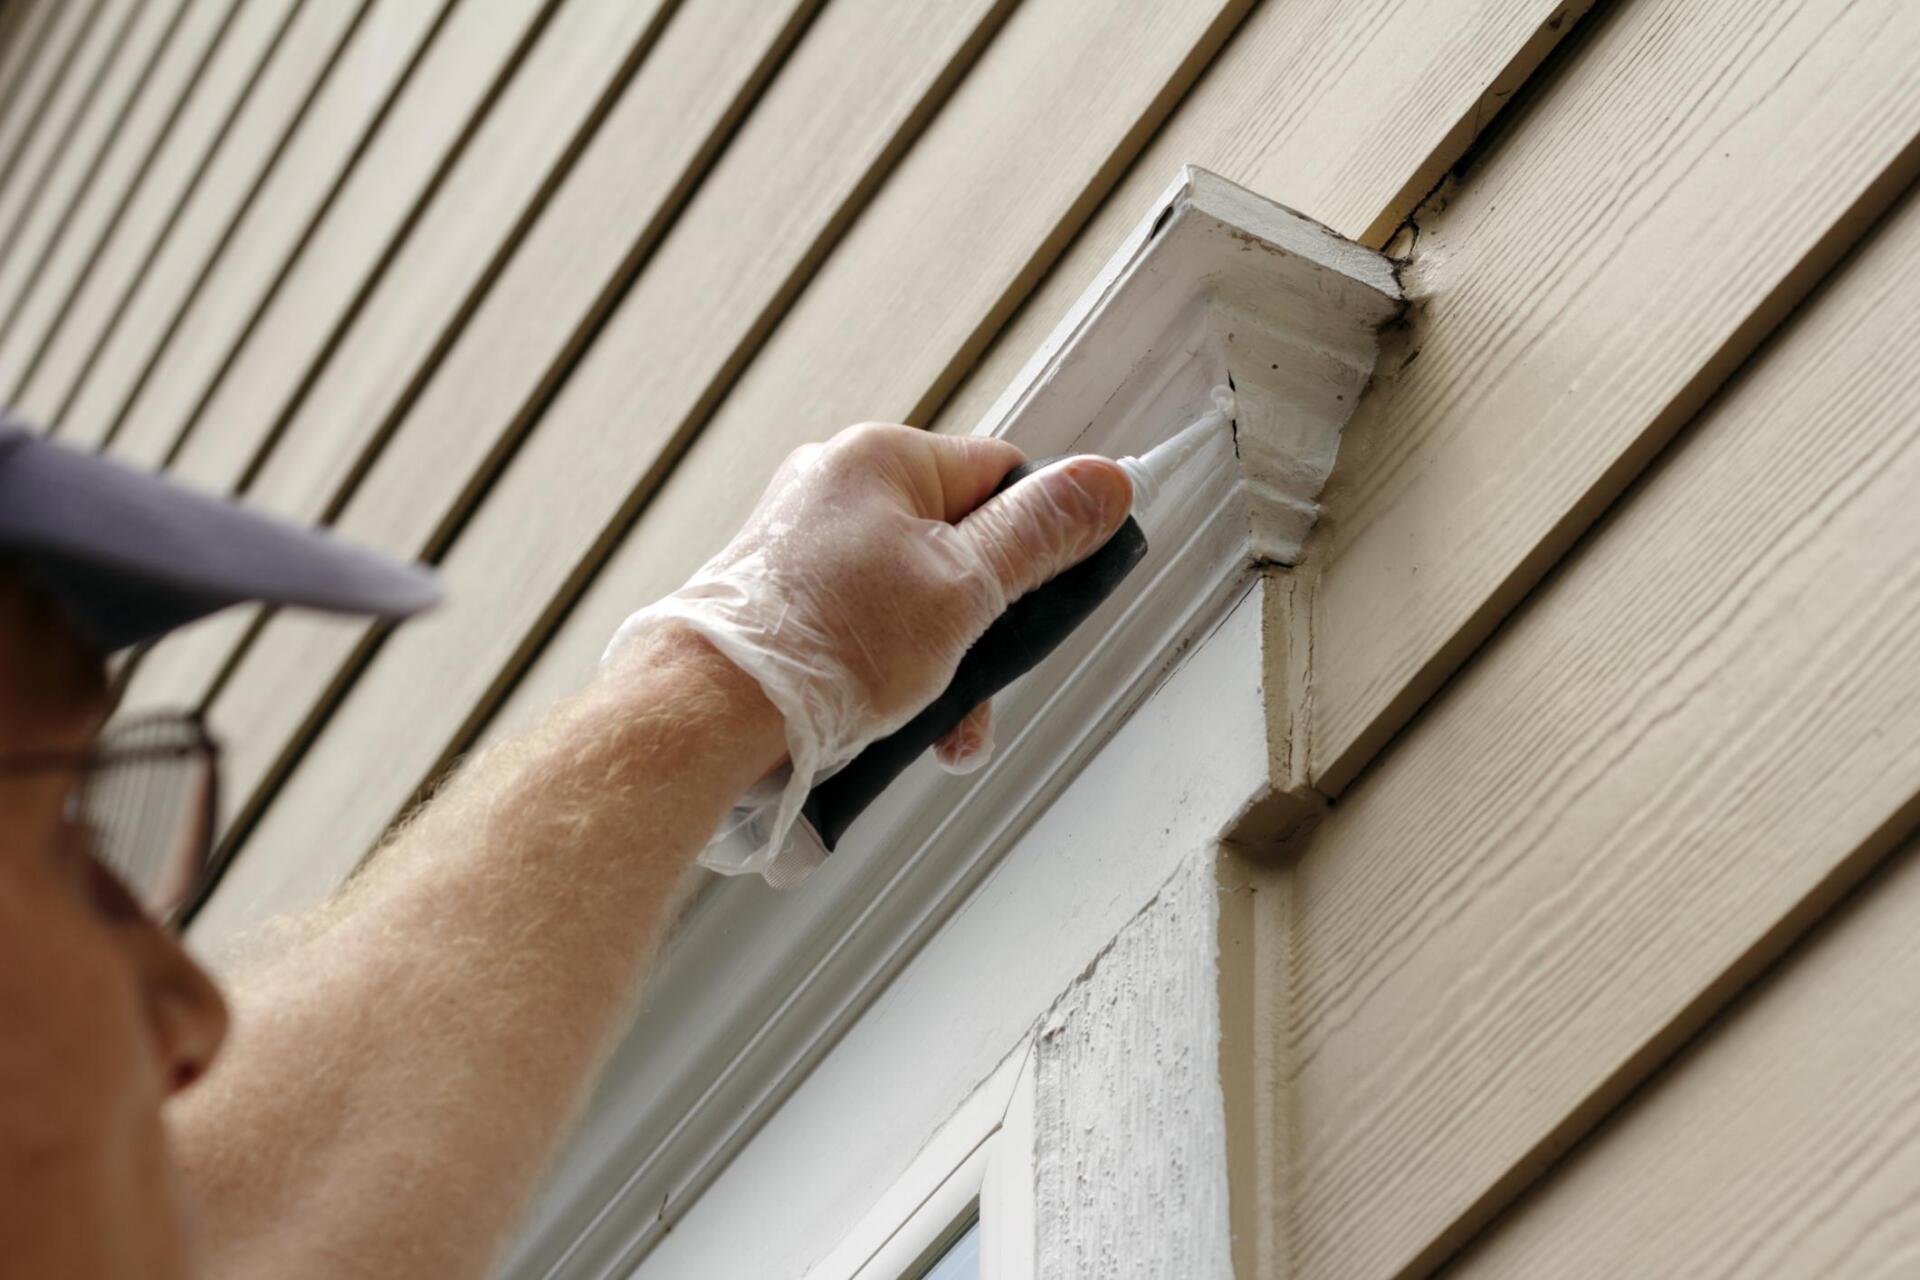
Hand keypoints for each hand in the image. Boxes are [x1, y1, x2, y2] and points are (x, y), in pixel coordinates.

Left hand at [606, 424, 1131, 881]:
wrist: (705, 715)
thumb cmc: (825, 645)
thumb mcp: (964, 588)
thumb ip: (1042, 534)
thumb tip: (1106, 481)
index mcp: (881, 458)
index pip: (1000, 474)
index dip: (1039, 538)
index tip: (1052, 597)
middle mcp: (833, 488)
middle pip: (957, 547)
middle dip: (984, 630)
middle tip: (985, 688)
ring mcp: (798, 547)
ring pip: (910, 600)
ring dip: (941, 669)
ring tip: (939, 733)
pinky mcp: (775, 603)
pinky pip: (859, 630)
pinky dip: (886, 678)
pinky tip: (889, 729)